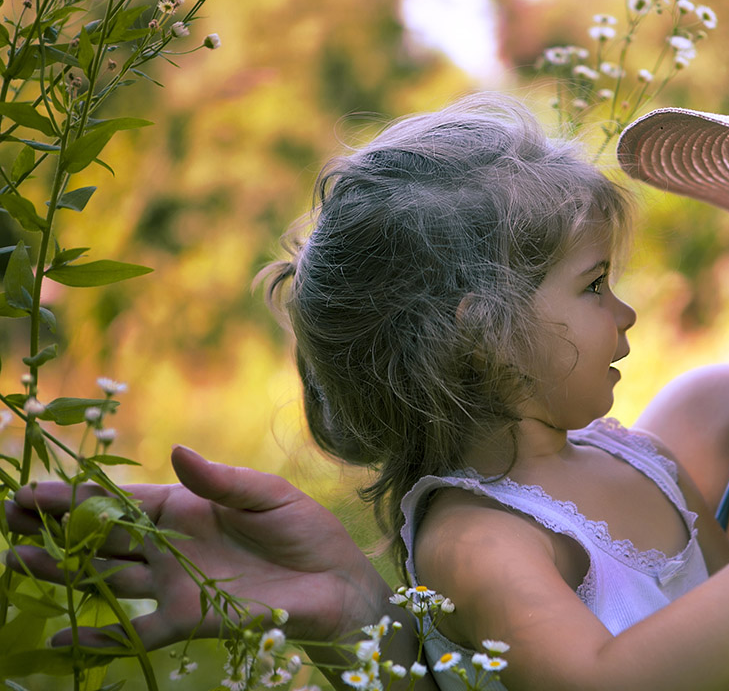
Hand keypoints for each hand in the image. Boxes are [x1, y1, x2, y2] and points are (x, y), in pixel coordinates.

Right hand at [4, 445, 392, 650]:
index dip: (76, 494)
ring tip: (14, 560)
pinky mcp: (187, 619)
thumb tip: (175, 452)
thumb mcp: (268, 495)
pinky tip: (57, 633)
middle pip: (100, 535)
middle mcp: (170, 545)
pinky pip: (134, 630)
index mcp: (186, 508)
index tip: (30, 490)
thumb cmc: (306, 531)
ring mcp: (174, 583)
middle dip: (53, 526)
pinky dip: (96, 636)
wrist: (335, 582)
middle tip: (7, 518)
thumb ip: (221, 480)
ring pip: (104, 576)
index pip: (120, 499)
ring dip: (60, 569)